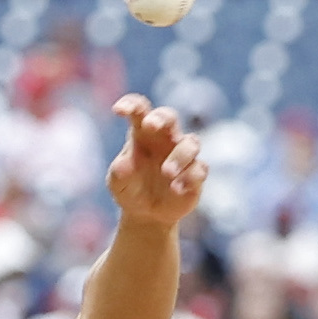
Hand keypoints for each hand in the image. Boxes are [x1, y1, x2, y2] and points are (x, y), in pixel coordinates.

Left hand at [107, 95, 206, 228]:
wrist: (146, 214)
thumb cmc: (130, 189)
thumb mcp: (118, 183)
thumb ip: (119, 172)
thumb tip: (123, 165)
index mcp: (142, 133)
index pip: (139, 110)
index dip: (131, 104)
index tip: (118, 109)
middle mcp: (165, 138)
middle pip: (169, 116)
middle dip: (162, 117)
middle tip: (151, 125)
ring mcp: (183, 154)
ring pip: (191, 142)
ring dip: (180, 155)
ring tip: (167, 172)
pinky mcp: (196, 173)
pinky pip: (200, 169)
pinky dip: (190, 177)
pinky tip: (176, 189)